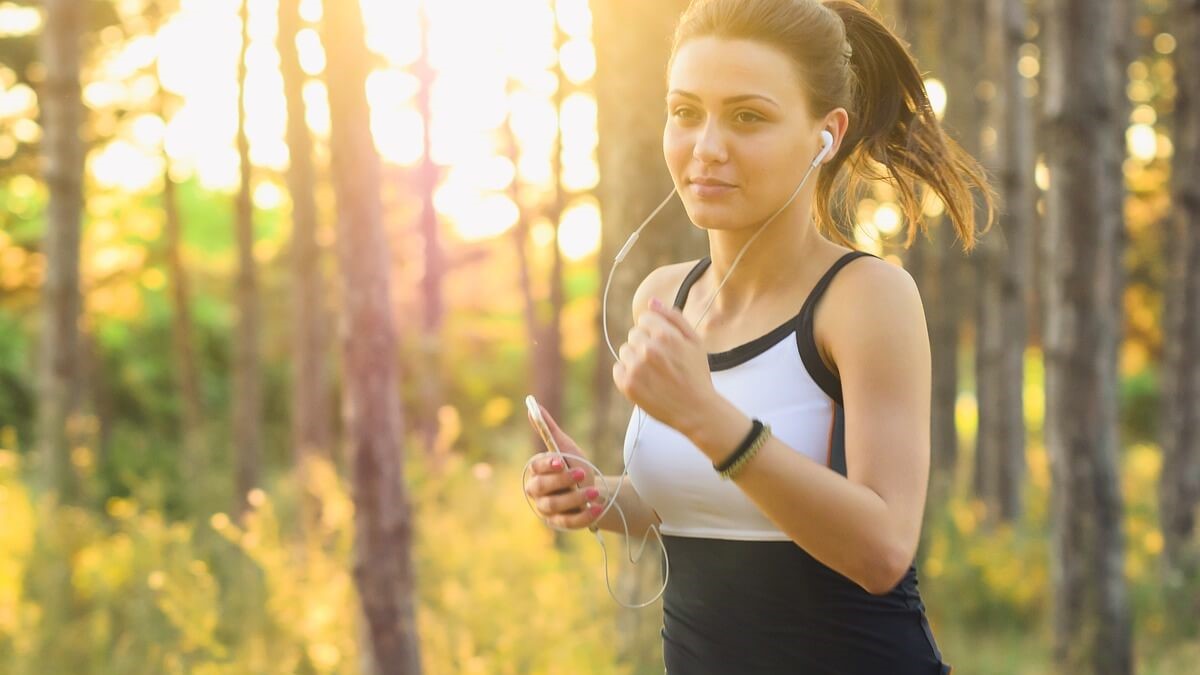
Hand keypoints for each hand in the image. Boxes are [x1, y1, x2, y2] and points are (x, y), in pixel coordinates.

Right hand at [524, 403, 605, 529]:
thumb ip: (549, 430)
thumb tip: (532, 405)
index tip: (561, 460)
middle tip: (582, 473)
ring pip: (555, 506)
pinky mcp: (560, 524)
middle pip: (541, 488)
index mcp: (536, 472)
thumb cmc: (575, 466)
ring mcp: (547, 510)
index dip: (547, 465)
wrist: (594, 491)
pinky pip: (568, 522)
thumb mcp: (566, 447)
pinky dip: (583, 516)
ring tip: (594, 492)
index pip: (536, 468)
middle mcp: (537, 492)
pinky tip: (597, 507)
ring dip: (575, 498)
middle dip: (562, 480)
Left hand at [612, 297, 717, 434]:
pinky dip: (628, 374)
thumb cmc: (696, 374)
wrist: (696, 410)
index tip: (664, 345)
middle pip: (634, 334)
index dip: (655, 331)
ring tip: (654, 373)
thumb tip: (652, 301)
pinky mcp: (627, 385)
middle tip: (661, 362)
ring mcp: (636, 368)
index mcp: (665, 335)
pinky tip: (645, 381)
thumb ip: (673, 318)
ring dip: (636, 359)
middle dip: (645, 344)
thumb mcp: (694, 341)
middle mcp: (648, 349)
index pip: (644, 319)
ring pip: (625, 351)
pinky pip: (618, 369)